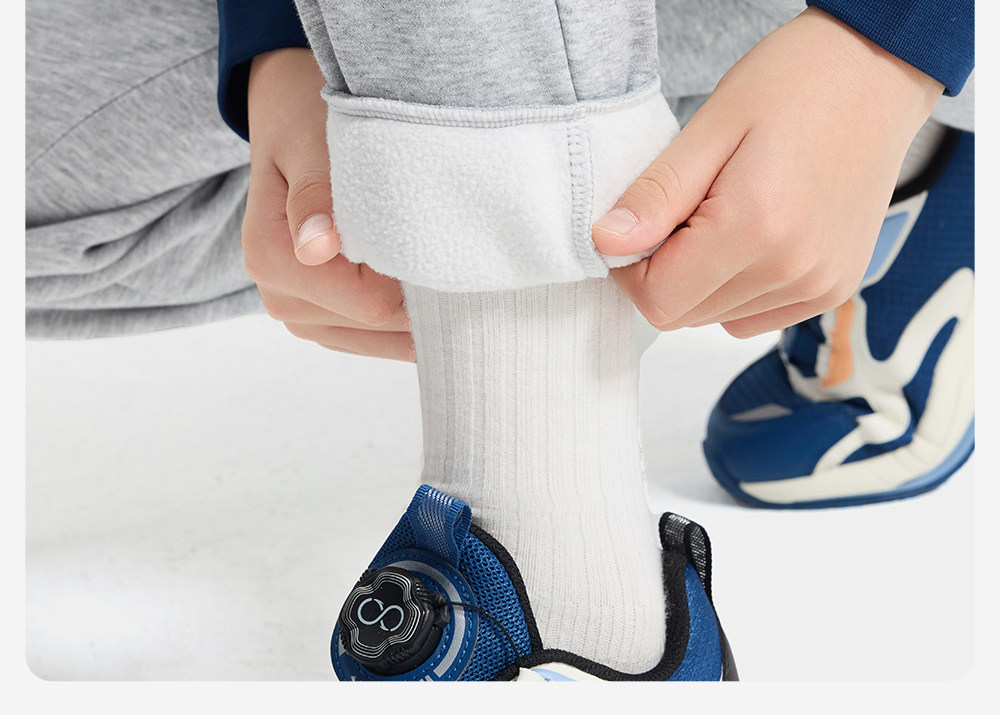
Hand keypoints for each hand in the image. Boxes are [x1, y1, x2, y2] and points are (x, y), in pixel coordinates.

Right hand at [242, 48, 413, 360]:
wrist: (291, 118)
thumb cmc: (308, 123)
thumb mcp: (312, 143)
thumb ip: (315, 195)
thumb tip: (315, 248)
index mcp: (272, 257)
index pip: (372, 303)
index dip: (414, 275)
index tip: (435, 235)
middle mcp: (278, 297)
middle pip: (380, 325)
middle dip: (419, 292)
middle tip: (444, 242)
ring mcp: (297, 315)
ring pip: (381, 340)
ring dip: (414, 310)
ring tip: (430, 257)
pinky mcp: (318, 321)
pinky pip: (373, 340)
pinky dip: (402, 319)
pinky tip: (419, 284)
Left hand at [592, 8, 942, 337]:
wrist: (878, 73)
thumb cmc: (796, 84)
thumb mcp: (710, 127)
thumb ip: (656, 195)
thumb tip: (606, 243)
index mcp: (757, 228)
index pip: (659, 300)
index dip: (632, 269)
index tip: (639, 226)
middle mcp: (794, 270)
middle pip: (685, 316)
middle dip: (665, 273)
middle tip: (685, 210)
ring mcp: (820, 286)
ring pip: (717, 320)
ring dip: (700, 282)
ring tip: (724, 214)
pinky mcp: (834, 289)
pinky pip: (754, 318)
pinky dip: (735, 289)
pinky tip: (751, 237)